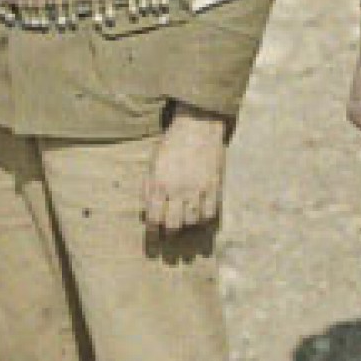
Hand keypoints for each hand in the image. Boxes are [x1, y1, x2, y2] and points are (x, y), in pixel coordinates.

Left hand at [143, 106, 227, 234]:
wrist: (197, 126)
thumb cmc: (172, 144)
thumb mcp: (153, 163)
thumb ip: (149, 187)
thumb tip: (147, 210)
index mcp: (158, 183)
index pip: (153, 218)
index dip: (152, 230)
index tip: (154, 234)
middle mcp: (177, 189)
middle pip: (172, 225)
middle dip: (170, 232)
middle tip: (170, 231)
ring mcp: (197, 189)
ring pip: (191, 221)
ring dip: (187, 224)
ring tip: (186, 220)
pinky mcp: (213, 186)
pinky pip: (210, 213)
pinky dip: (204, 219)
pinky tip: (201, 215)